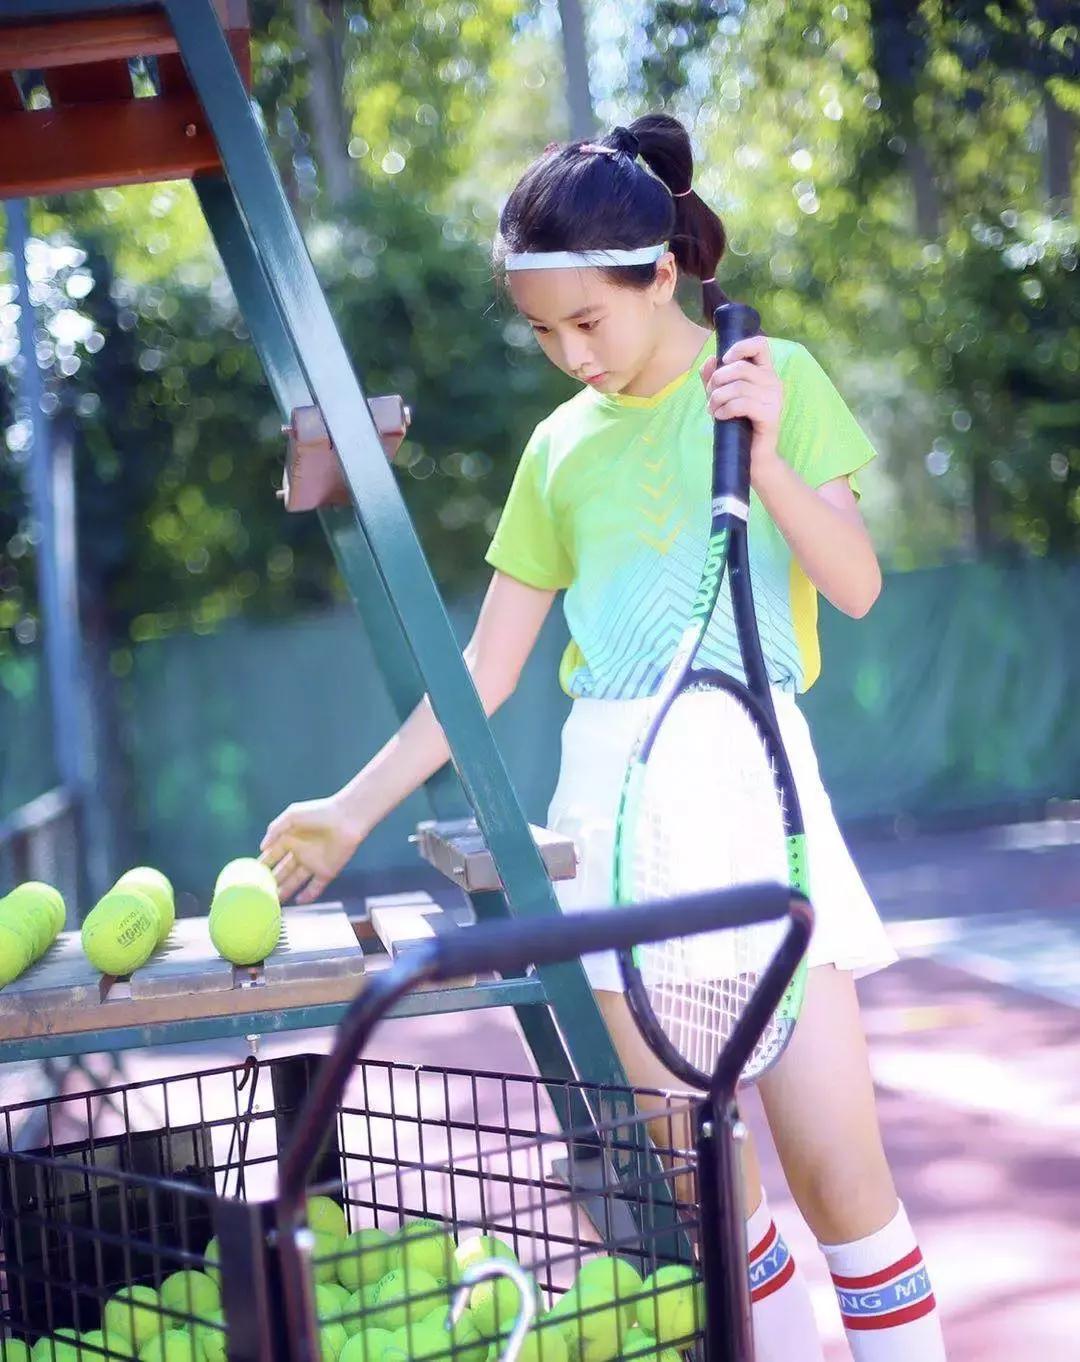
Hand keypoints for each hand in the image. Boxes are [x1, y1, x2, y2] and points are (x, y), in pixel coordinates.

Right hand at [259, 793, 365, 904]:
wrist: (347, 818)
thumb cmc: (319, 812)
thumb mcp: (292, 816)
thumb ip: (275, 829)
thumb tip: (261, 847)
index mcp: (290, 839)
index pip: (272, 856)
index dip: (262, 866)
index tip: (249, 877)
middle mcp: (300, 853)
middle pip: (282, 872)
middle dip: (271, 883)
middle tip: (259, 895)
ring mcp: (313, 863)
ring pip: (296, 881)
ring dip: (285, 891)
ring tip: (273, 903)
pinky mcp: (327, 871)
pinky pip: (316, 887)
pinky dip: (308, 895)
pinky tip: (297, 902)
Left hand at [700, 335, 783, 484]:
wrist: (752, 457)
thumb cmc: (738, 424)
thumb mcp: (721, 397)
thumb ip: (714, 378)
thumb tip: (709, 360)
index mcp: (764, 372)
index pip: (760, 345)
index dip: (740, 346)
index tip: (724, 360)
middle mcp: (773, 382)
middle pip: (740, 368)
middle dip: (717, 380)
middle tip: (710, 396)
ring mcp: (774, 399)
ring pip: (738, 387)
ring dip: (718, 398)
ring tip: (712, 410)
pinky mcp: (770, 415)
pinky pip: (742, 404)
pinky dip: (725, 409)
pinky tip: (720, 416)